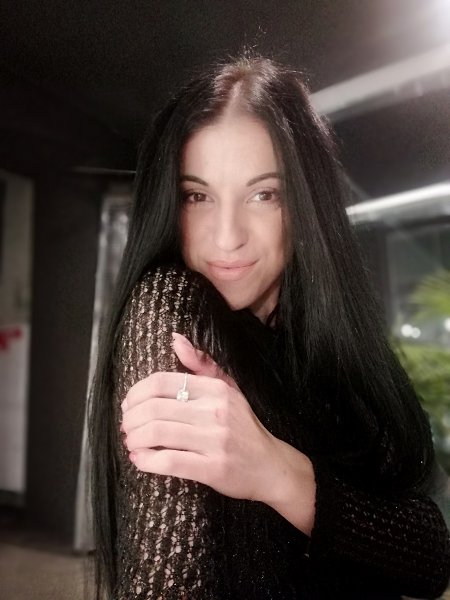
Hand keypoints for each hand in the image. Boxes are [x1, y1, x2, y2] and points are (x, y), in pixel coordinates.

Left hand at [120, 333, 279, 502]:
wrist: (271, 466)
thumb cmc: (244, 427)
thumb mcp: (229, 390)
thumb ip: (201, 365)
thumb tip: (175, 340)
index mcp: (216, 389)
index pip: (162, 382)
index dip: (136, 393)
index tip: (129, 405)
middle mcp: (216, 411)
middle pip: (154, 408)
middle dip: (130, 419)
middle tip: (126, 426)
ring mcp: (215, 440)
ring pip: (157, 433)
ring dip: (134, 438)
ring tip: (131, 442)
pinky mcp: (213, 468)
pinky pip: (169, 462)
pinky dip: (146, 461)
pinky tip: (140, 459)